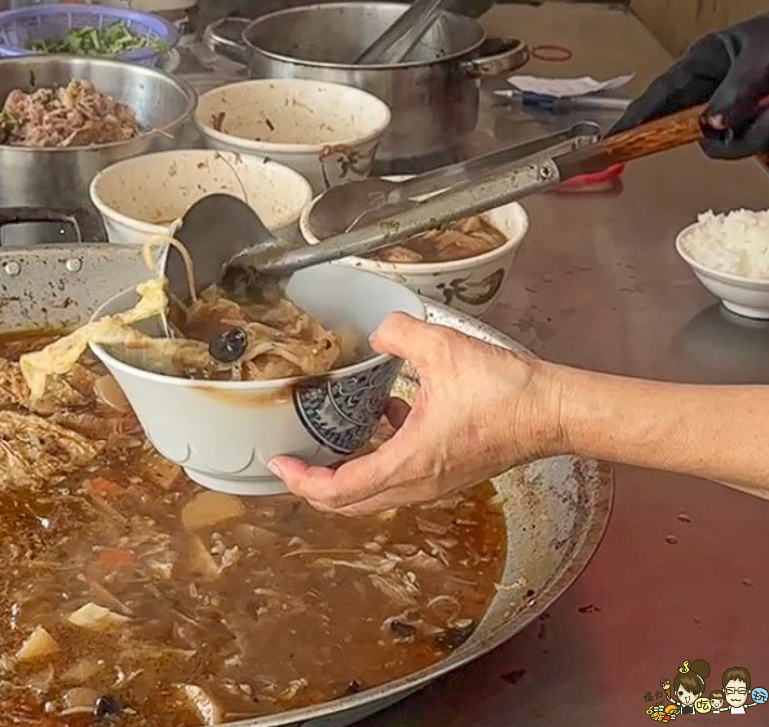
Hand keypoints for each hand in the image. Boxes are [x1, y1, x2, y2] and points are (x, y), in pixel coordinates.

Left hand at [268, 313, 562, 514]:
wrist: (552, 412)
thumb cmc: (504, 390)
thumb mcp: (441, 348)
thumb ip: (397, 332)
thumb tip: (377, 330)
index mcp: (410, 461)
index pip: (341, 489)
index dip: (303, 481)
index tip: (281, 464)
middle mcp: (419, 483)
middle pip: (352, 503)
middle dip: (315, 486)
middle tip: (293, 460)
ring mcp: (435, 483)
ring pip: (375, 494)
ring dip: (345, 474)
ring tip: (326, 441)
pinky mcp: (448, 473)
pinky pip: (400, 477)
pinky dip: (379, 457)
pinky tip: (386, 414)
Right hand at [612, 12, 768, 157]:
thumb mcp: (763, 60)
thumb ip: (735, 92)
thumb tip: (710, 126)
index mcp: (705, 60)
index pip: (658, 96)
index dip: (634, 120)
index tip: (613, 142)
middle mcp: (714, 87)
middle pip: (696, 128)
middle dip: (730, 134)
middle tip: (762, 117)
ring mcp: (734, 106)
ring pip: (730, 141)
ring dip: (761, 131)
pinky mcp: (754, 120)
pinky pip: (751, 143)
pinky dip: (768, 134)